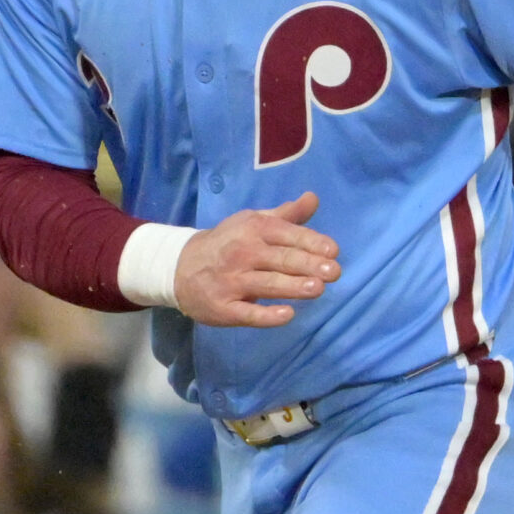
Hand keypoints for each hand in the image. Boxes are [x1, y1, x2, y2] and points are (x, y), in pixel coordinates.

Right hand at [172, 192, 340, 328]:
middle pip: (280, 259)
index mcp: (253, 229)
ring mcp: (232, 282)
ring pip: (266, 284)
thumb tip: (314, 198)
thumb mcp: (253, 222)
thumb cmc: (228, 243)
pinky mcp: (223, 307)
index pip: (286, 234)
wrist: (180, 267)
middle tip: (333, 272)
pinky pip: (247, 313)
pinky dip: (266, 315)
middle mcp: (243, 253)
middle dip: (308, 265)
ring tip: (317, 289)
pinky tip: (287, 315)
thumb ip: (286, 215)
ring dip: (292, 286)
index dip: (311, 242)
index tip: (333, 251)